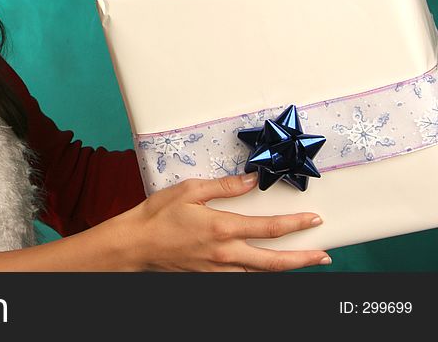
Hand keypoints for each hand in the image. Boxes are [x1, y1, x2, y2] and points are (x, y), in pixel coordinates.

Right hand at [115, 172, 329, 271]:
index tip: (314, 220)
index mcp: (222, 228)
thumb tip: (251, 180)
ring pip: (261, 273)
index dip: (296, 224)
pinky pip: (242, 277)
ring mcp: (218, 269)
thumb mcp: (189, 190)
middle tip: (323, 255)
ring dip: (285, 268)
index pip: (270, 227)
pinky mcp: (209, 277)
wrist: (135, 245)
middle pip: (275, 261)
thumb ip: (224, 186)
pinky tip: (264, 268)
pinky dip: (259, 273)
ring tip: (302, 262)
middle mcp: (225, 253)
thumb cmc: (157, 215)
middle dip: (303, 258)